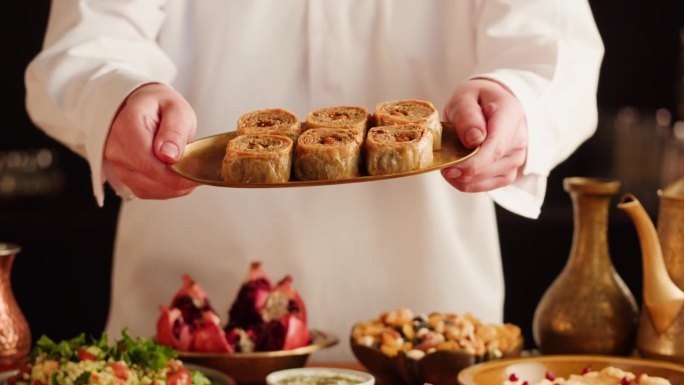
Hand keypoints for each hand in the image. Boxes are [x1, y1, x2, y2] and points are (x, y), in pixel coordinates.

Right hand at [104, 83, 198, 198]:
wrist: (145, 107)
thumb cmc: (161, 107)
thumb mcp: (177, 110)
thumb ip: (174, 131)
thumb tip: (168, 156)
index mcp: (128, 125)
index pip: (147, 162)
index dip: (173, 175)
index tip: (194, 175)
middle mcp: (116, 147)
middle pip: (148, 177)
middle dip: (177, 180)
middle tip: (196, 170)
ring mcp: (116, 164)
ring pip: (147, 189)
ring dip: (172, 186)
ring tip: (186, 170)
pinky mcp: (123, 176)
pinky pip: (145, 191)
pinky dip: (164, 189)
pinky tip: (174, 176)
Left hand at [441, 78, 527, 191]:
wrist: (491, 106)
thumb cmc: (476, 100)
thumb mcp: (465, 97)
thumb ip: (467, 116)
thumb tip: (473, 140)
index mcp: (510, 117)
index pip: (496, 147)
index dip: (473, 163)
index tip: (450, 170)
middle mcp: (518, 141)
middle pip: (488, 167)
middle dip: (460, 169)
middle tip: (441, 158)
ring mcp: (515, 160)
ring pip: (484, 180)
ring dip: (460, 176)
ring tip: (449, 159)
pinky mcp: (507, 173)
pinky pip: (484, 186)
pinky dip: (465, 182)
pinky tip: (456, 171)